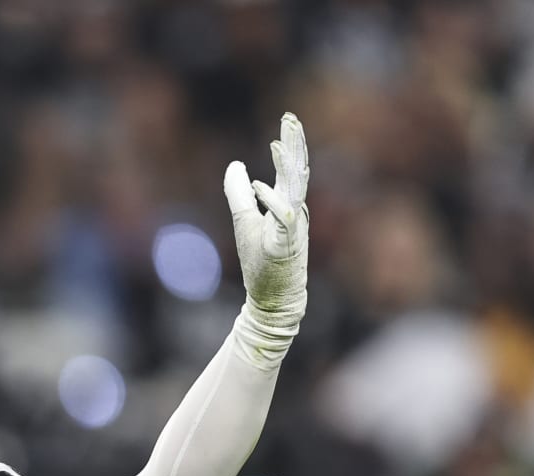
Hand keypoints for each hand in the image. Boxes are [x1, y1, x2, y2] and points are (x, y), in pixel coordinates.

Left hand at [224, 112, 308, 321]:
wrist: (273, 299)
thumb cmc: (262, 262)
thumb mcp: (245, 220)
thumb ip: (239, 193)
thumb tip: (235, 165)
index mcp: (286, 204)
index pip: (291, 168)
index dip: (290, 144)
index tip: (288, 119)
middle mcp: (294, 212)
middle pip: (297, 171)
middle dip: (295, 145)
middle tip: (290, 119)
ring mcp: (292, 228)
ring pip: (295, 189)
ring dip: (288, 166)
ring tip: (280, 143)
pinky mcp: (286, 246)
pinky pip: (283, 219)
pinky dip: (273, 202)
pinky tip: (260, 186)